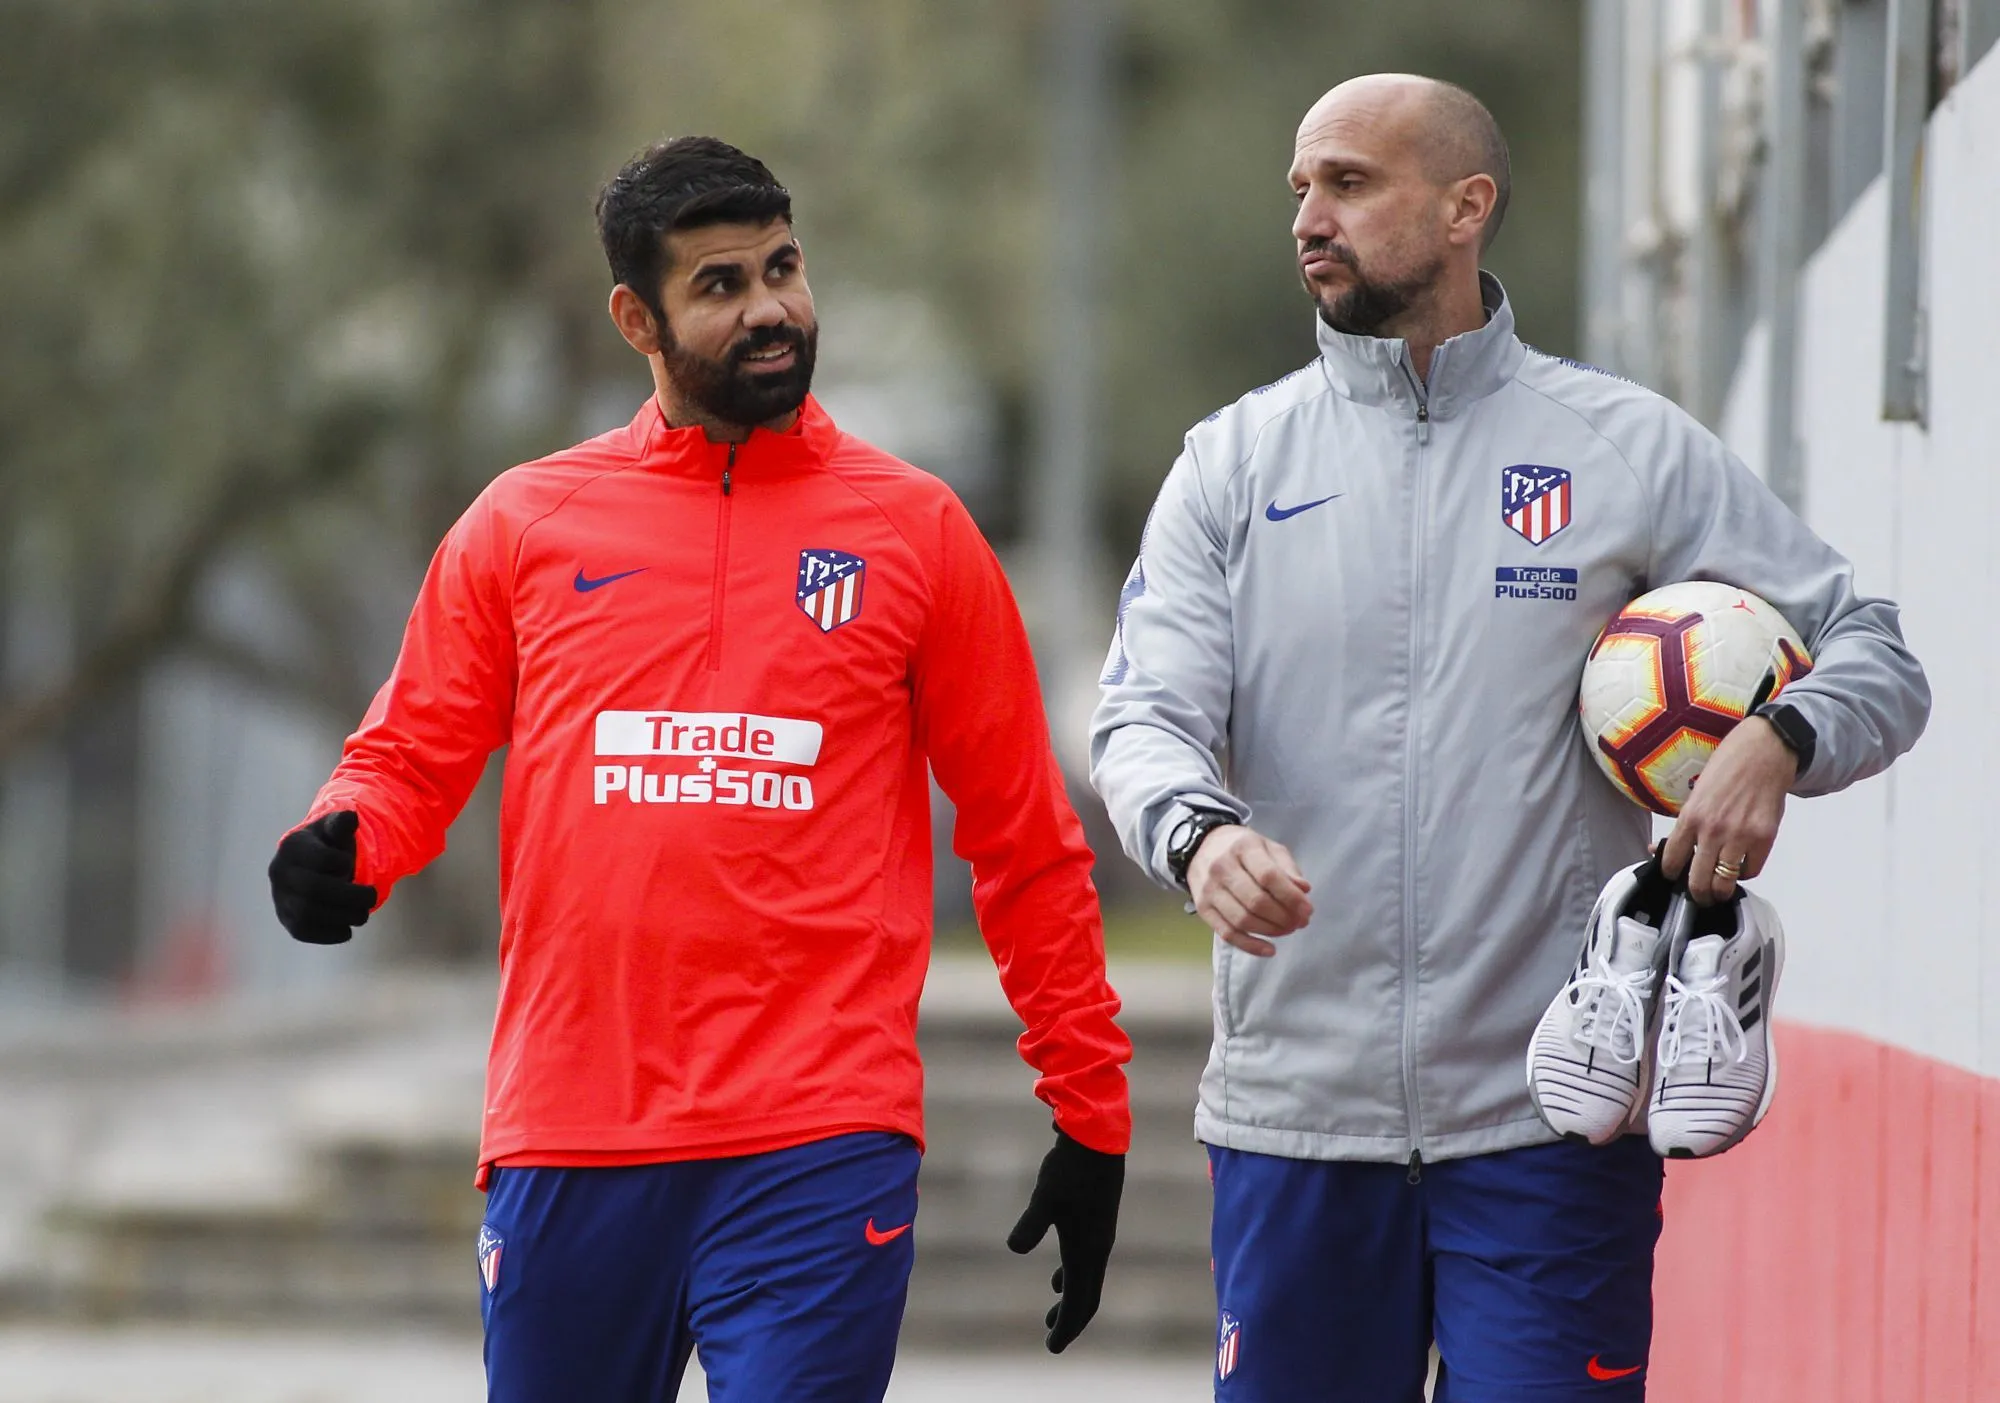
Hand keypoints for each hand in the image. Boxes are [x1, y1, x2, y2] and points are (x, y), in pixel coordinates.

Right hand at [268, 811, 377, 944]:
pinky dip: (329, 934)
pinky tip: (346, 929)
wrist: (316, 866)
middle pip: (313, 890)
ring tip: (362, 914)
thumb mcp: (337, 829)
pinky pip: (303, 932)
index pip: (321, 859)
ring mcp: (280, 898)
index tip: (351, 864)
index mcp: (293, 846)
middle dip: (350, 897)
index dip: (343, 864)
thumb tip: (350, 817)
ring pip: (307, 914)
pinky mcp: (286, 920)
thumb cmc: (331, 846)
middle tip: (371, 898)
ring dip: (343, 916)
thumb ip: (342, 823)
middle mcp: (280, 872)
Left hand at [1005, 1128, 1124, 1352]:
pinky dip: (1071, 1276)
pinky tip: (1056, 1276)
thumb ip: (1030, 1225)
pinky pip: (1084, 1261)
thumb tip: (1014, 1248)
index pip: (1080, 1302)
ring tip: (1051, 1312)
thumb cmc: (1070, 1169)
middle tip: (1052, 1340)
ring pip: (1086, 1278)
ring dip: (1069, 1299)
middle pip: (1087, 1296)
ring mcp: (1098, 1235)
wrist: (1096, 1139)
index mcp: (1087, 1251)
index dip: (1066, 1327)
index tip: (1052, 1348)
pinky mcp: (1094, 1222)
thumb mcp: (1045, 1197)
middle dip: (1070, 1320)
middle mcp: (1097, 1248)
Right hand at [1187, 824, 1313, 956]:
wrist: (1202, 847)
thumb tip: (1304, 890)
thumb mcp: (1268, 847)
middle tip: (1299, 923)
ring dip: (1270, 931)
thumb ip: (1287, 868)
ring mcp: (1209, 890)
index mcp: (1243, 847)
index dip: (1291, 897)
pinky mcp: (1203, 908)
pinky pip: (1227, 933)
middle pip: (1256, 901)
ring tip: (1287, 930)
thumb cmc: (1242, 849)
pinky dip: (1250, 946)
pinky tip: (1269, 950)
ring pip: (1242, 920)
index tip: (1307, 910)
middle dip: (1283, 917)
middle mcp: (1222, 867)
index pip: (1269, 876)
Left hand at [1662, 717, 1796, 904]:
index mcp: (1690, 817)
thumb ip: (1683, 824)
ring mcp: (1740, 836)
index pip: (1671, 861)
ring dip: (1720, 892)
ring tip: (1719, 891)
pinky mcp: (1765, 838)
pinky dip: (1745, 873)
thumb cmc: (1727, 768)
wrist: (1764, 752)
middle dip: (1697, 895)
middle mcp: (1713, 830)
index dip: (1671, 875)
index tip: (1674, 878)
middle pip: (1698, 881)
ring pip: (1725, 884)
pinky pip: (1751, 870)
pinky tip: (1740, 866)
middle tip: (1699, 896)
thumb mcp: (1696, 793)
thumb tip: (1658, 848)